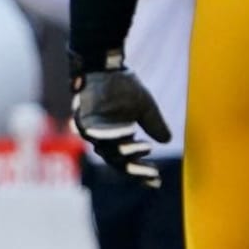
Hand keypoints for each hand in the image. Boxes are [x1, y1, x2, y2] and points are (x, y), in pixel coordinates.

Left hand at [71, 62, 170, 187]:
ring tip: (147, 147)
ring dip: (127, 151)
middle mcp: (102, 138)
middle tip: (153, 173)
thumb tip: (167, 141)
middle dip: (136, 169)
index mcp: (117, 138)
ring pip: (107, 150)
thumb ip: (154, 124)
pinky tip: (130, 131)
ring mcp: (90, 130)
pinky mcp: (81, 119)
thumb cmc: (123, 86)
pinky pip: (95, 132)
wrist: (106, 65)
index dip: (141, 174)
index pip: (128, 162)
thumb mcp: (145, 107)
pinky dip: (112, 134)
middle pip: (116, 162)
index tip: (157, 182)